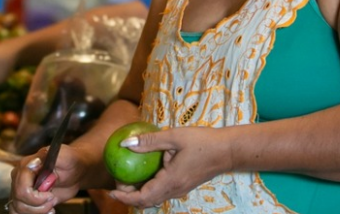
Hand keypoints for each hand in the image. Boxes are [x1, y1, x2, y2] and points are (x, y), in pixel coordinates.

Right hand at [8, 145, 85, 213]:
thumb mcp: (66, 157)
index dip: (36, 197)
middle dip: (38, 205)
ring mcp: (19, 189)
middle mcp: (19, 177)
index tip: (50, 195)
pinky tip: (46, 211)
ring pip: (18, 209)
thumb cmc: (70, 162)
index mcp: (27, 165)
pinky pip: (18, 212)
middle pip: (19, 200)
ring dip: (37, 211)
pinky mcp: (23, 199)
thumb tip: (38, 160)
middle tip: (52, 199)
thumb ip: (52, 157)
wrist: (74, 171)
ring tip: (50, 206)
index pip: (22, 187)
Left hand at [109, 126, 228, 207]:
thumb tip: (126, 143)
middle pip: (146, 201)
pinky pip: (161, 191)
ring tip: (127, 176)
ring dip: (138, 192)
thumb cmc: (203, 142)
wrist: (228, 151)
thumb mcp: (175, 137)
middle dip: (128, 195)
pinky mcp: (183, 185)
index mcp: (171, 182)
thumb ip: (150, 141)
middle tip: (117, 179)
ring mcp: (179, 189)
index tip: (111, 190)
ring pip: (154, 198)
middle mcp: (174, 190)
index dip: (124, 197)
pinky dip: (148, 187)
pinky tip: (144, 171)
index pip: (143, 198)